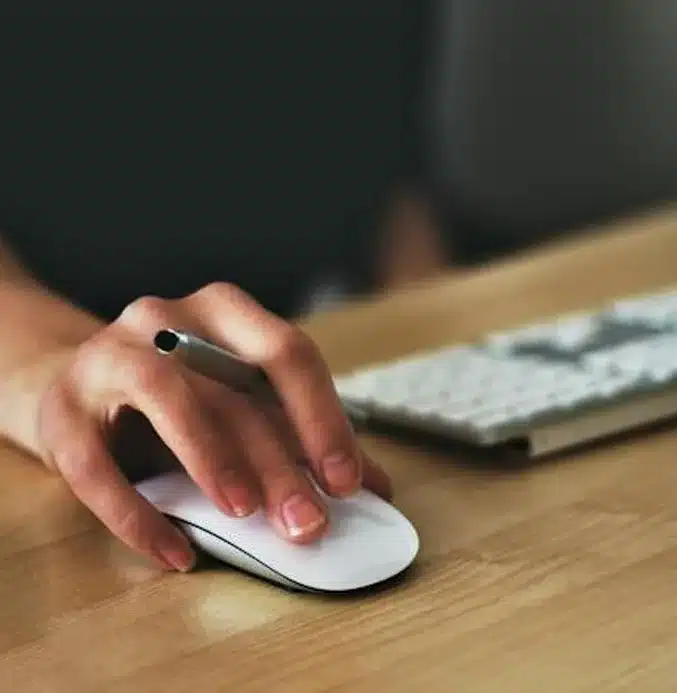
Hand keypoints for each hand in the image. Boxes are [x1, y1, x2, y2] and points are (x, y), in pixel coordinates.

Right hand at [37, 283, 391, 571]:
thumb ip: (301, 437)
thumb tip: (373, 486)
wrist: (80, 386)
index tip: (347, 480)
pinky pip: (96, 464)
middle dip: (279, 460)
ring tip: (245, 514)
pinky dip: (138, 514)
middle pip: (233, 387)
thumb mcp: (241, 404)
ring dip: (212, 459)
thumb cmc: (177, 397)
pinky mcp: (62, 409)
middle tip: (308, 522)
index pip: (286, 353)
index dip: (322, 416)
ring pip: (166, 396)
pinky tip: (176, 552)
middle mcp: (166, 319)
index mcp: (223, 313)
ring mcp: (108, 356)